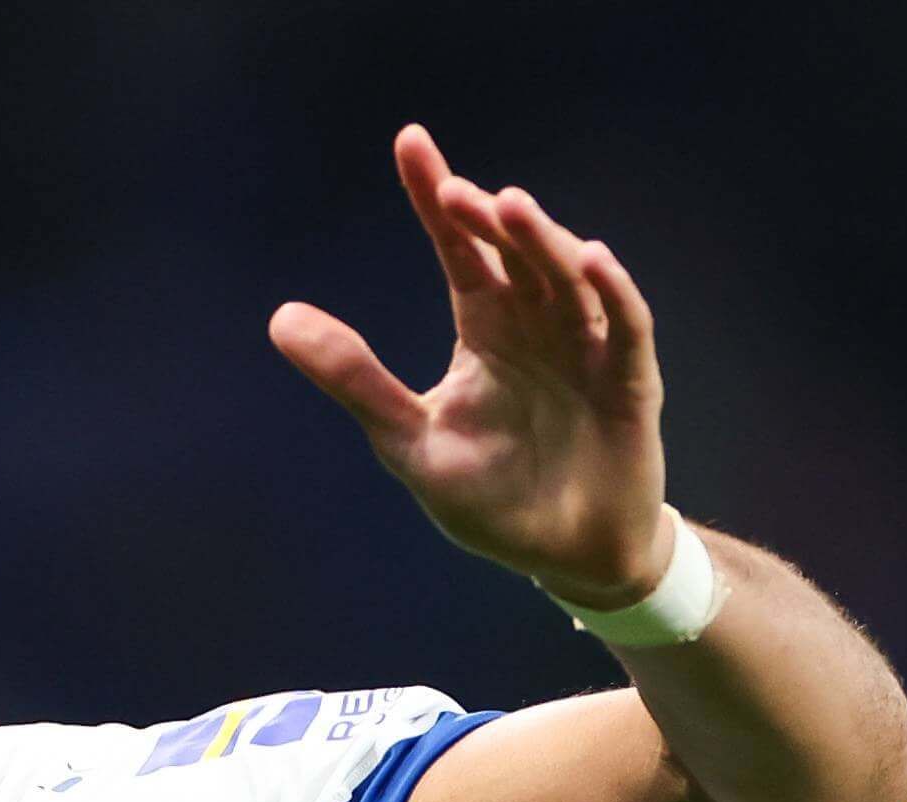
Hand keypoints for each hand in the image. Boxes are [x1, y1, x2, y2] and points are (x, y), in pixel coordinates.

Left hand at [270, 123, 674, 608]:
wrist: (565, 555)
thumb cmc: (493, 498)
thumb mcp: (410, 441)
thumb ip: (355, 379)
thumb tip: (278, 318)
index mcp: (486, 327)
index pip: (458, 249)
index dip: (435, 197)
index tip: (410, 142)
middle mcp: (537, 322)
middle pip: (513, 252)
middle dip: (486, 219)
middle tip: (457, 193)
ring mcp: (586, 346)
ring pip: (567, 276)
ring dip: (542, 240)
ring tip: (510, 208)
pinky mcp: (628, 380)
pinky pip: (624, 325)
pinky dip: (610, 294)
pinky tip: (592, 261)